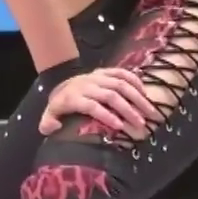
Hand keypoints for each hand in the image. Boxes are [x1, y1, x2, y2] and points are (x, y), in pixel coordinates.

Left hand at [38, 67, 161, 138]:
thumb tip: (53, 128)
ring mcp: (97, 76)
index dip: (106, 115)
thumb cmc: (60, 103)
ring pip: (120, 84)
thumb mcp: (50, 113)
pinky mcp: (105, 71)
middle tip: (141, 124)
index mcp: (73, 97)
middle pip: (110, 96)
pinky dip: (135, 81)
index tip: (120, 127)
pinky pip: (122, 73)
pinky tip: (145, 93)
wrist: (60, 79)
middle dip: (127, 110)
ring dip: (137, 98)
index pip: (92, 106)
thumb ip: (47, 123)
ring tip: (150, 112)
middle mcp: (87, 85)